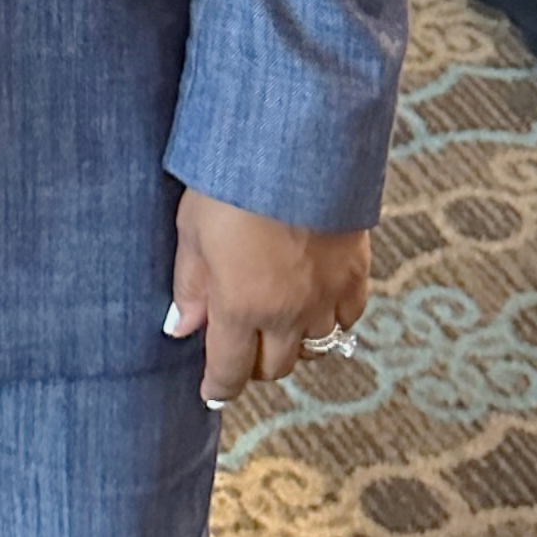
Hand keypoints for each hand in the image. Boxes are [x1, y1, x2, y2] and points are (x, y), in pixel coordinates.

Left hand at [168, 189, 370, 407]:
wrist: (296, 143)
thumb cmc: (231, 179)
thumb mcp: (192, 228)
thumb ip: (190, 285)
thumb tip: (180, 328)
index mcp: (241, 305)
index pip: (229, 369)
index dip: (218, 387)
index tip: (212, 392)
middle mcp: (287, 312)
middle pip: (275, 367)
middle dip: (253, 364)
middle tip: (239, 347)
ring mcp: (326, 296)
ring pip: (315, 348)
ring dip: (293, 343)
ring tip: (276, 323)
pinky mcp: (356, 273)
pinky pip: (348, 318)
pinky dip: (332, 319)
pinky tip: (316, 303)